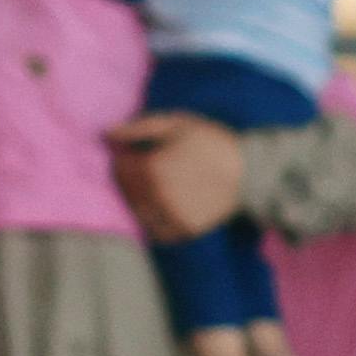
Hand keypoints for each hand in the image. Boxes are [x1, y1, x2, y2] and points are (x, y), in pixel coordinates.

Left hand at [110, 111, 251, 241]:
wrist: (249, 170)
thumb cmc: (212, 141)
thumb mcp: (177, 123)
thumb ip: (139, 127)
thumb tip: (107, 134)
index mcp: (152, 167)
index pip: (119, 167)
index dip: (123, 157)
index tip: (135, 152)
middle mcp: (157, 195)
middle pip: (126, 190)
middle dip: (130, 178)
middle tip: (147, 168)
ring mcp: (171, 215)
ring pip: (138, 212)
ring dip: (139, 199)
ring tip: (156, 186)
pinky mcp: (185, 230)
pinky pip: (157, 232)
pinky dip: (154, 221)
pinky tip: (163, 207)